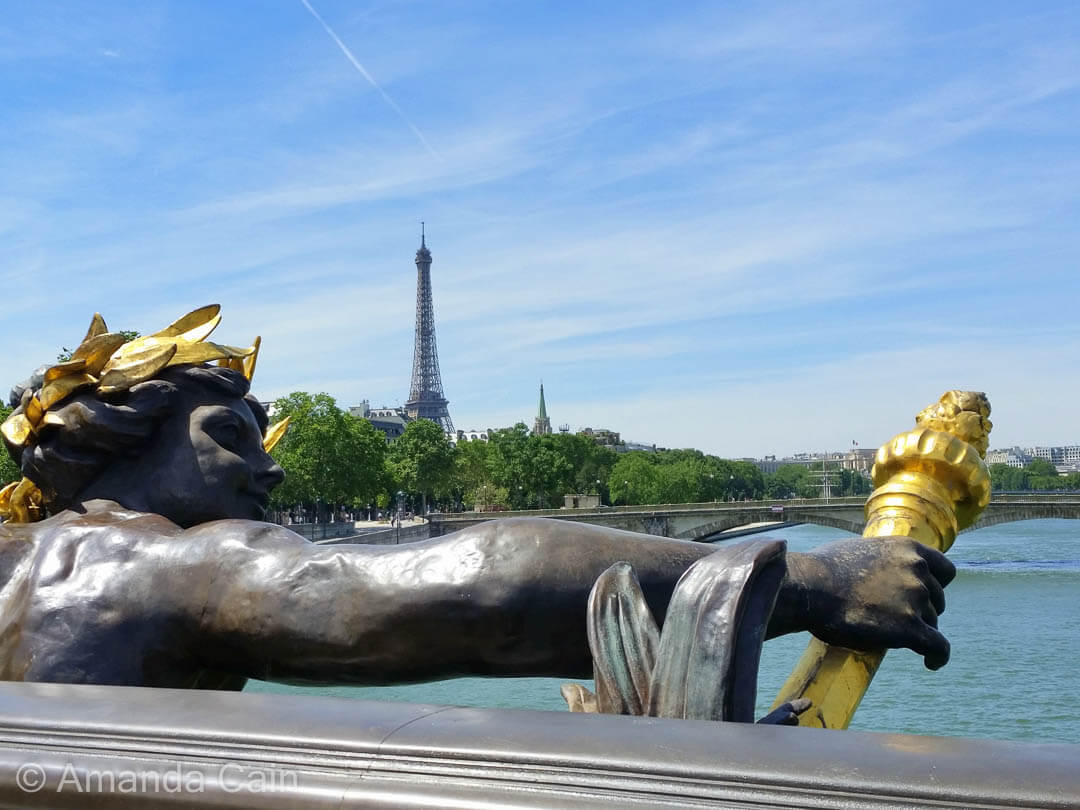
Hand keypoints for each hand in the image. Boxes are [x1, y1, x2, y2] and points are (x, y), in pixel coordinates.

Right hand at [785, 537, 956, 669]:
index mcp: (908, 548)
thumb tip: (877, 568)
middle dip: (924, 609)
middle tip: (901, 619)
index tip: (927, 596)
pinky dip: (937, 657)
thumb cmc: (822, 568)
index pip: (945, 571)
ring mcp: (915, 598)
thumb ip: (880, 558)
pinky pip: (938, 647)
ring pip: (933, 622)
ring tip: (895, 637)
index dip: (937, 586)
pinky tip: (931, 663)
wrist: (809, 587)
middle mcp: (917, 570)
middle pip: (938, 599)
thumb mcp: (858, 549)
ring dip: (919, 630)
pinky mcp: (910, 627)